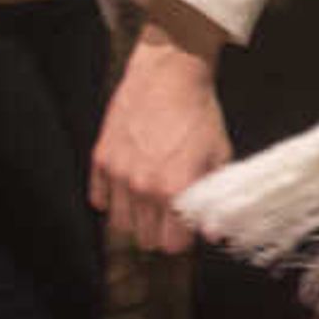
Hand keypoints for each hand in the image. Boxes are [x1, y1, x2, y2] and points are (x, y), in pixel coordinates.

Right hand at [90, 17, 230, 252]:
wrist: (170, 73)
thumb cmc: (200, 112)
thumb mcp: (220, 155)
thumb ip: (214, 197)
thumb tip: (212, 232)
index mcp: (174, 189)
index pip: (171, 245)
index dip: (182, 239)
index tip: (186, 227)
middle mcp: (141, 187)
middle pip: (144, 239)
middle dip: (160, 231)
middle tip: (170, 213)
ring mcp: (117, 173)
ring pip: (120, 224)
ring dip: (136, 217)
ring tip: (150, 198)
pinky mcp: (100, 158)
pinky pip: (99, 199)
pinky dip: (112, 198)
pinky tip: (128, 185)